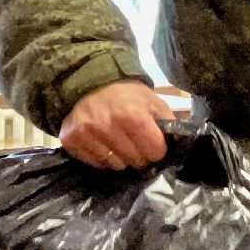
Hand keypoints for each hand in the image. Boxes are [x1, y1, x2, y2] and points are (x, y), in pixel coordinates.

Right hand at [59, 79, 175, 169]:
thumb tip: (178, 141)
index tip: (154, 144)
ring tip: (119, 143)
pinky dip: (102, 158)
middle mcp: (108, 126)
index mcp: (133, 115)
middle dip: (140, 155)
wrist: (89, 84)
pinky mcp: (71, 139)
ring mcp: (87, 134)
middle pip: (136, 160)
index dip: (157, 149)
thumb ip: (167, 120)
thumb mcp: (152, 100)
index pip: (154, 151)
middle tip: (136, 143)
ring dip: (121, 158)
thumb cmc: (126, 94)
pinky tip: (104, 144)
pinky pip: (95, 163)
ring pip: (116, 165)